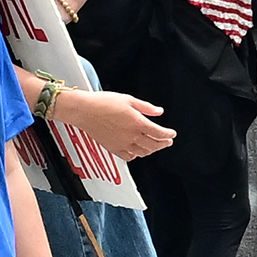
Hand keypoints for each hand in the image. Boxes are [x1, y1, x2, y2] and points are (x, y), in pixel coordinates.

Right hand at [54, 83, 173, 159]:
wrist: (84, 110)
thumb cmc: (103, 102)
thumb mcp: (128, 99)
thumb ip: (146, 107)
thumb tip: (159, 111)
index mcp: (137, 123)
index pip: (159, 133)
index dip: (168, 134)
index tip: (172, 134)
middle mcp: (131, 136)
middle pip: (154, 145)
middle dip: (163, 143)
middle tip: (168, 141)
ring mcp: (122, 143)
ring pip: (143, 152)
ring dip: (152, 150)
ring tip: (155, 146)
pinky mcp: (113, 148)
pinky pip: (128, 157)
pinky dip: (136, 155)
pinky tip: (138, 151)